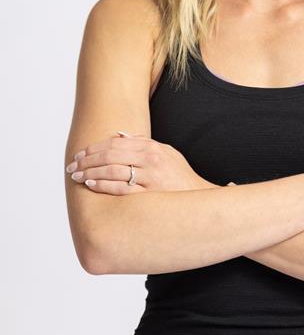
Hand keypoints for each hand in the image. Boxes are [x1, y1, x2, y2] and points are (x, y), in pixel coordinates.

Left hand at [67, 131, 209, 194]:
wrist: (199, 199)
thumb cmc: (180, 176)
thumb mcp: (166, 153)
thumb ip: (144, 143)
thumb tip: (120, 135)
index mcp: (152, 148)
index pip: (115, 143)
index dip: (94, 148)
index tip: (80, 153)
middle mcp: (150, 160)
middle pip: (110, 155)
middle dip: (87, 160)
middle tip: (72, 165)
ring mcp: (150, 178)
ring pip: (112, 171)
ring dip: (91, 173)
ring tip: (77, 175)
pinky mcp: (149, 195)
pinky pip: (121, 189)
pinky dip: (103, 185)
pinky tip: (91, 185)